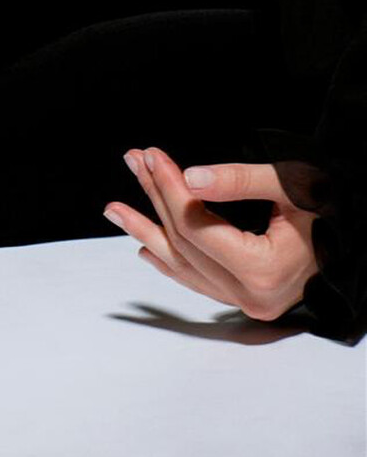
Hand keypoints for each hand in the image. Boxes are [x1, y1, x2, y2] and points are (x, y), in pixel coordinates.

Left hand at [104, 146, 318, 322]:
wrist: (352, 238)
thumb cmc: (329, 209)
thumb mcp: (290, 185)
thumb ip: (239, 180)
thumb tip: (188, 176)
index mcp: (264, 271)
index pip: (197, 226)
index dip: (169, 188)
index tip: (152, 154)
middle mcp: (252, 296)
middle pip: (186, 241)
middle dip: (156, 196)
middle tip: (134, 159)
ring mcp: (246, 302)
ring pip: (184, 263)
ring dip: (147, 230)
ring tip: (113, 208)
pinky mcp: (243, 299)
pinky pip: (196, 280)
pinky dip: (167, 260)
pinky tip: (143, 245)